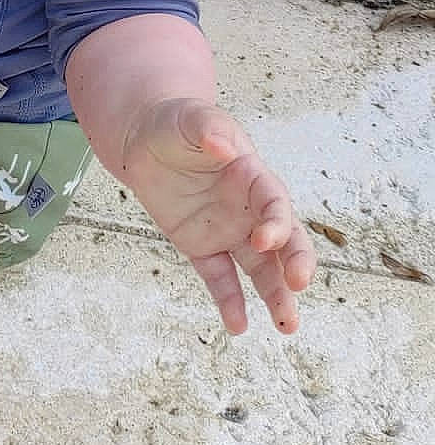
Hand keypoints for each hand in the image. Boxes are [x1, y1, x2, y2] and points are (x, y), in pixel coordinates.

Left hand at [121, 98, 316, 335]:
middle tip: (298, 285)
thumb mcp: (190, 118)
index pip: (274, 201)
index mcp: (251, 174)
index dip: (276, 222)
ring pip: (259, 268)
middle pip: (283, 240)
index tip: (265, 239)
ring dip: (275, 295)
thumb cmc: (177, 123)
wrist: (145, 138)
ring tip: (287, 326)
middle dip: (294, 262)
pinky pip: (220, 278)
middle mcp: (247, 208)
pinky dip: (229, 301)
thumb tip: (224, 146)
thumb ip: (209, 129)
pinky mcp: (202, 246)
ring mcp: (227, 230)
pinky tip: (237, 325)